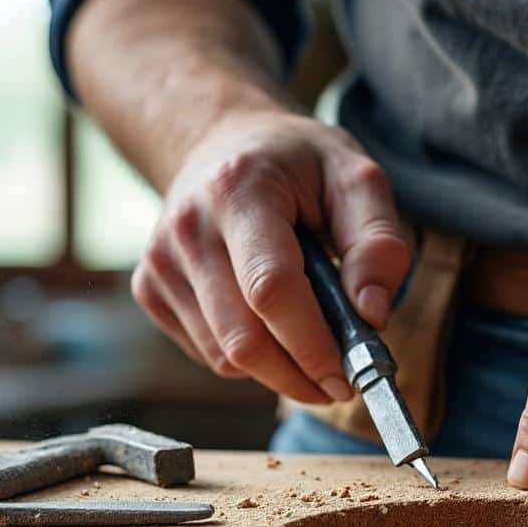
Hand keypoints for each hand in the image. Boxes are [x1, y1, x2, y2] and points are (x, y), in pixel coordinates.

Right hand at [130, 110, 410, 403]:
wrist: (220, 143)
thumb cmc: (297, 164)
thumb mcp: (355, 177)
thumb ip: (377, 242)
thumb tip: (373, 314)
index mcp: (238, 189)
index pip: (270, 288)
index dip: (312, 344)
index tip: (350, 376)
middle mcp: (187, 227)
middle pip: (243, 339)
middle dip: (299, 376)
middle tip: (342, 384)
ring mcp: (160, 261)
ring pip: (224, 357)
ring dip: (278, 370)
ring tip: (313, 343)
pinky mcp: (150, 289)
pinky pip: (208, 354)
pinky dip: (249, 357)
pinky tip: (269, 321)